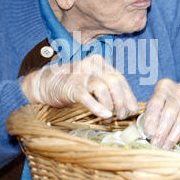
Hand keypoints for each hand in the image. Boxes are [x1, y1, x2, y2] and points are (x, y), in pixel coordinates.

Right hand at [21, 54, 138, 119]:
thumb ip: (109, 88)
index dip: (129, 95)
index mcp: (100, 63)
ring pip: (104, 88)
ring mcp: (81, 75)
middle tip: (123, 115)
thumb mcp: (93, 81)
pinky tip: (105, 115)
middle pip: (115, 82)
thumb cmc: (74, 84)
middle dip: (122, 101)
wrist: (47, 83)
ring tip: (111, 116)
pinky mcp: (71, 87)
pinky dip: (98, 107)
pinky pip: (87, 97)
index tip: (132, 109)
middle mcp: (92, 66)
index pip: (120, 78)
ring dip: (111, 105)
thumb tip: (129, 106)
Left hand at [142, 79, 179, 149]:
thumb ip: (150, 114)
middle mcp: (178, 93)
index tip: (148, 133)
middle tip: (155, 144)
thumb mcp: (156, 101)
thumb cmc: (167, 102)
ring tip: (165, 147)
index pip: (156, 103)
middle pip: (170, 114)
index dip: (151, 119)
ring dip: (173, 137)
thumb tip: (147, 133)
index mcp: (163, 88)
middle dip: (161, 132)